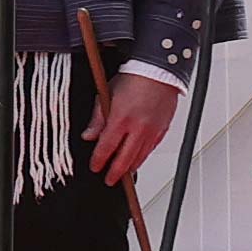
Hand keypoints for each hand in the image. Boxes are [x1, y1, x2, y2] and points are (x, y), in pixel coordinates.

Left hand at [86, 71, 178, 186]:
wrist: (159, 70)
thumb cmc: (134, 77)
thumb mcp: (107, 93)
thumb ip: (97, 117)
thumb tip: (88, 135)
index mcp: (121, 119)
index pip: (106, 148)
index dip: (99, 161)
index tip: (95, 167)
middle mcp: (138, 128)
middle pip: (125, 159)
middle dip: (115, 173)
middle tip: (109, 180)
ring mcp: (152, 131)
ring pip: (140, 157)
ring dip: (130, 167)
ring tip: (122, 173)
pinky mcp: (162, 130)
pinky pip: (151, 149)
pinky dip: (143, 157)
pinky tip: (137, 159)